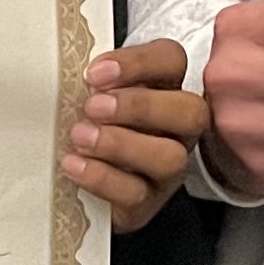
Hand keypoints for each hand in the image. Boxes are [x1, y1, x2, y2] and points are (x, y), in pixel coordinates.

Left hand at [66, 41, 206, 233]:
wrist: (80, 185)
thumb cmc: (90, 125)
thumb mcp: (92, 95)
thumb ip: (94, 82)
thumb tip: (73, 74)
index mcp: (166, 88)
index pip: (172, 61)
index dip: (138, 63)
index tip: (94, 73)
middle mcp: (178, 129)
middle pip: (190, 111)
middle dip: (140, 106)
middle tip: (93, 107)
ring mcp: (168, 169)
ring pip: (170, 157)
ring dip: (121, 144)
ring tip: (81, 137)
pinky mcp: (147, 203)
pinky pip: (137, 194)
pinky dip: (102, 177)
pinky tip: (74, 165)